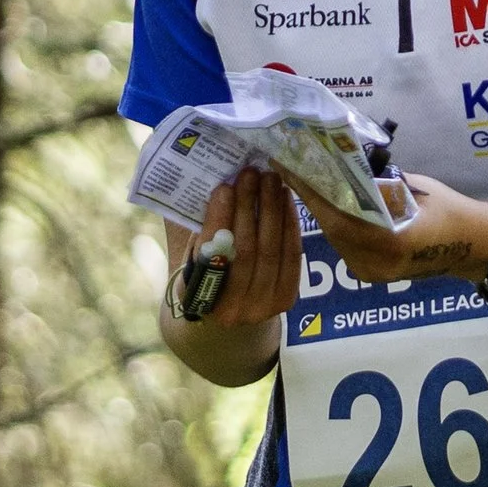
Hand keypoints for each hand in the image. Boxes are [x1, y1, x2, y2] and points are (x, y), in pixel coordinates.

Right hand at [167, 167, 300, 330]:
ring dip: (272, 210)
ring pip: (271, 251)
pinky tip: (286, 199)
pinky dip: (289, 224)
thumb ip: (206, 232)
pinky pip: (291, 255)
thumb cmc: (208, 276)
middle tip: (251, 175)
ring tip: (271, 180)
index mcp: (200, 298)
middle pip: (246, 250)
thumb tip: (223, 188)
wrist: (231, 311)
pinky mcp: (287, 299)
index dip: (220, 219)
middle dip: (250, 207)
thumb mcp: (196, 258)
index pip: (211, 253)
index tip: (224, 188)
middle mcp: (233, 310)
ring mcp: (263, 306)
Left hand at [286, 168, 487, 287]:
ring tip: (307, 181)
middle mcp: (377, 264)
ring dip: (322, 210)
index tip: (288, 167)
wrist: (472, 246)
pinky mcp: (372, 275)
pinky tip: (329, 204)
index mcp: (392, 242)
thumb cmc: (450, 209)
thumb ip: (377, 183)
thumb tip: (340, 164)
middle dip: (312, 198)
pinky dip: (336, 223)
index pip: (337, 217)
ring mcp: (373, 274)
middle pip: (331, 228)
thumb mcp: (414, 187)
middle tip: (294, 168)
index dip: (309, 193)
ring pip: (335, 238)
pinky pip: (345, 245)